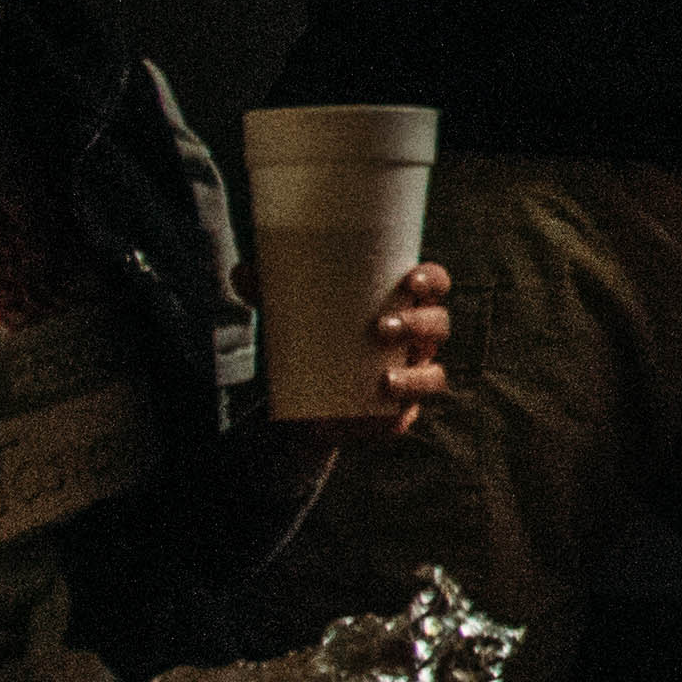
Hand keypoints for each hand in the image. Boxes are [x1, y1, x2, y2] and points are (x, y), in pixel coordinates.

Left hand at [270, 261, 454, 439]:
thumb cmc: (309, 344)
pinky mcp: (400, 410)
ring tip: (384, 377)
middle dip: (419, 323)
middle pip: (438, 324)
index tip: (410, 278)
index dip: (432, 279)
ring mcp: (411, 375)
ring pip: (433, 371)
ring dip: (416, 372)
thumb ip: (268, 293)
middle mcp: (415, 339)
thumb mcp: (289, 318)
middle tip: (381, 328)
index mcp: (401, 305)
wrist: (303, 404)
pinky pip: (414, 408)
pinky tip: (386, 402)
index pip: (433, 285)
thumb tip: (243, 271)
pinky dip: (405, 405)